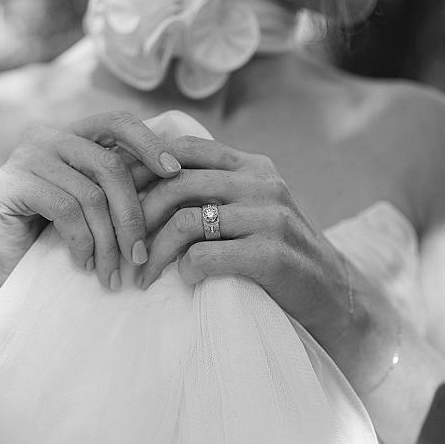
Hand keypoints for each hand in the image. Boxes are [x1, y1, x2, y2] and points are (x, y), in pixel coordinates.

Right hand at [0, 111, 181, 289]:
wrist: (9, 267)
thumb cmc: (61, 237)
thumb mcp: (97, 206)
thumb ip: (123, 186)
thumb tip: (178, 175)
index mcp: (73, 134)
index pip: (118, 122)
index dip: (149, 143)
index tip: (175, 173)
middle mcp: (46, 136)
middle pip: (110, 165)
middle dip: (131, 216)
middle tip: (138, 257)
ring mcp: (23, 156)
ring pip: (90, 195)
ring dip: (107, 242)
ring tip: (110, 273)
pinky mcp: (6, 182)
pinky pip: (64, 210)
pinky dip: (82, 242)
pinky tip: (83, 264)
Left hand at [138, 135, 350, 348]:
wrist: (331, 294)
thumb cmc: (277, 253)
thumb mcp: (251, 209)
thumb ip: (214, 191)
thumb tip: (145, 181)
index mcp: (252, 166)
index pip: (183, 149)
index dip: (141, 167)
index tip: (113, 195)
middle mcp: (261, 183)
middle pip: (175, 183)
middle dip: (137, 216)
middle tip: (122, 246)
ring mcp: (269, 217)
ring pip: (185, 220)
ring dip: (154, 252)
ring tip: (142, 275)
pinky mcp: (270, 254)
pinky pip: (205, 256)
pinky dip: (185, 270)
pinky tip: (184, 281)